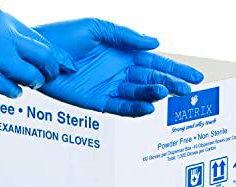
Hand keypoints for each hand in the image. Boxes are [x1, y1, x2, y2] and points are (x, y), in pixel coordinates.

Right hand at [0, 4, 75, 96]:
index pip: (37, 37)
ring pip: (29, 74)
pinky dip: (14, 92)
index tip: (67, 63)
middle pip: (41, 54)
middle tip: (54, 76)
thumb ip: (5, 35)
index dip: (54, 53)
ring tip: (29, 83)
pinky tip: (10, 90)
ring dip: (33, 82)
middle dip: (52, 68)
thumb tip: (31, 53)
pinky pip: (11, 89)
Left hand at [35, 18, 203, 116]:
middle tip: (188, 91)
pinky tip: (148, 108)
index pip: (156, 63)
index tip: (195, 77)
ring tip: (166, 94)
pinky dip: (135, 109)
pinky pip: (120, 108)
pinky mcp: (97, 102)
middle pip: (152, 81)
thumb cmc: (64, 37)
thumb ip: (126, 37)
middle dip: (172, 84)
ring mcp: (110, 88)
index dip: (176, 69)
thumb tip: (154, 44)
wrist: (40, 56)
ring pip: (138, 95)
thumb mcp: (97, 28)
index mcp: (124, 53)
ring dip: (154, 95)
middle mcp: (120, 72)